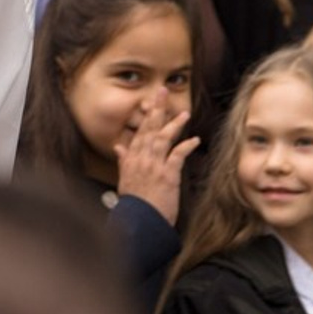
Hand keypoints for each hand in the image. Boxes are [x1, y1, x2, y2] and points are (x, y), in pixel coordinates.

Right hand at [114, 88, 199, 225]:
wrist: (139, 222)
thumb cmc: (133, 203)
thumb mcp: (124, 179)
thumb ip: (123, 160)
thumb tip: (118, 146)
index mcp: (132, 158)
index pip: (140, 132)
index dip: (146, 116)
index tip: (151, 102)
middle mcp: (142, 158)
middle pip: (150, 128)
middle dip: (157, 109)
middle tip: (162, 91)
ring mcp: (154, 165)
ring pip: (163, 138)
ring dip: (174, 124)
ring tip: (183, 113)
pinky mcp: (167, 175)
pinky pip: (177, 156)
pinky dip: (185, 146)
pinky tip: (194, 139)